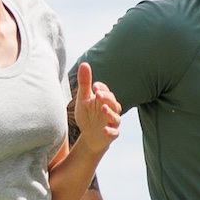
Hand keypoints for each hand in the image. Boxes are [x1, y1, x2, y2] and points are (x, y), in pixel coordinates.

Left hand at [52, 61, 122, 192]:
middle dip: (106, 98)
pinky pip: (114, 133)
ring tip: (102, 108)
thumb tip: (85, 63)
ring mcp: (112, 122)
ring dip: (109, 113)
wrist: (89, 137)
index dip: (102, 89)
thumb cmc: (88, 115)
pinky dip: (110, 131)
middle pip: (113, 102)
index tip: (94, 87)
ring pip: (115, 117)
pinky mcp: (111, 134)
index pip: (106, 92)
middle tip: (98, 94)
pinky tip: (104, 129)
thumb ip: (85, 83)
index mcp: (105, 100)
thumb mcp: (83, 99)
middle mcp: (111, 110)